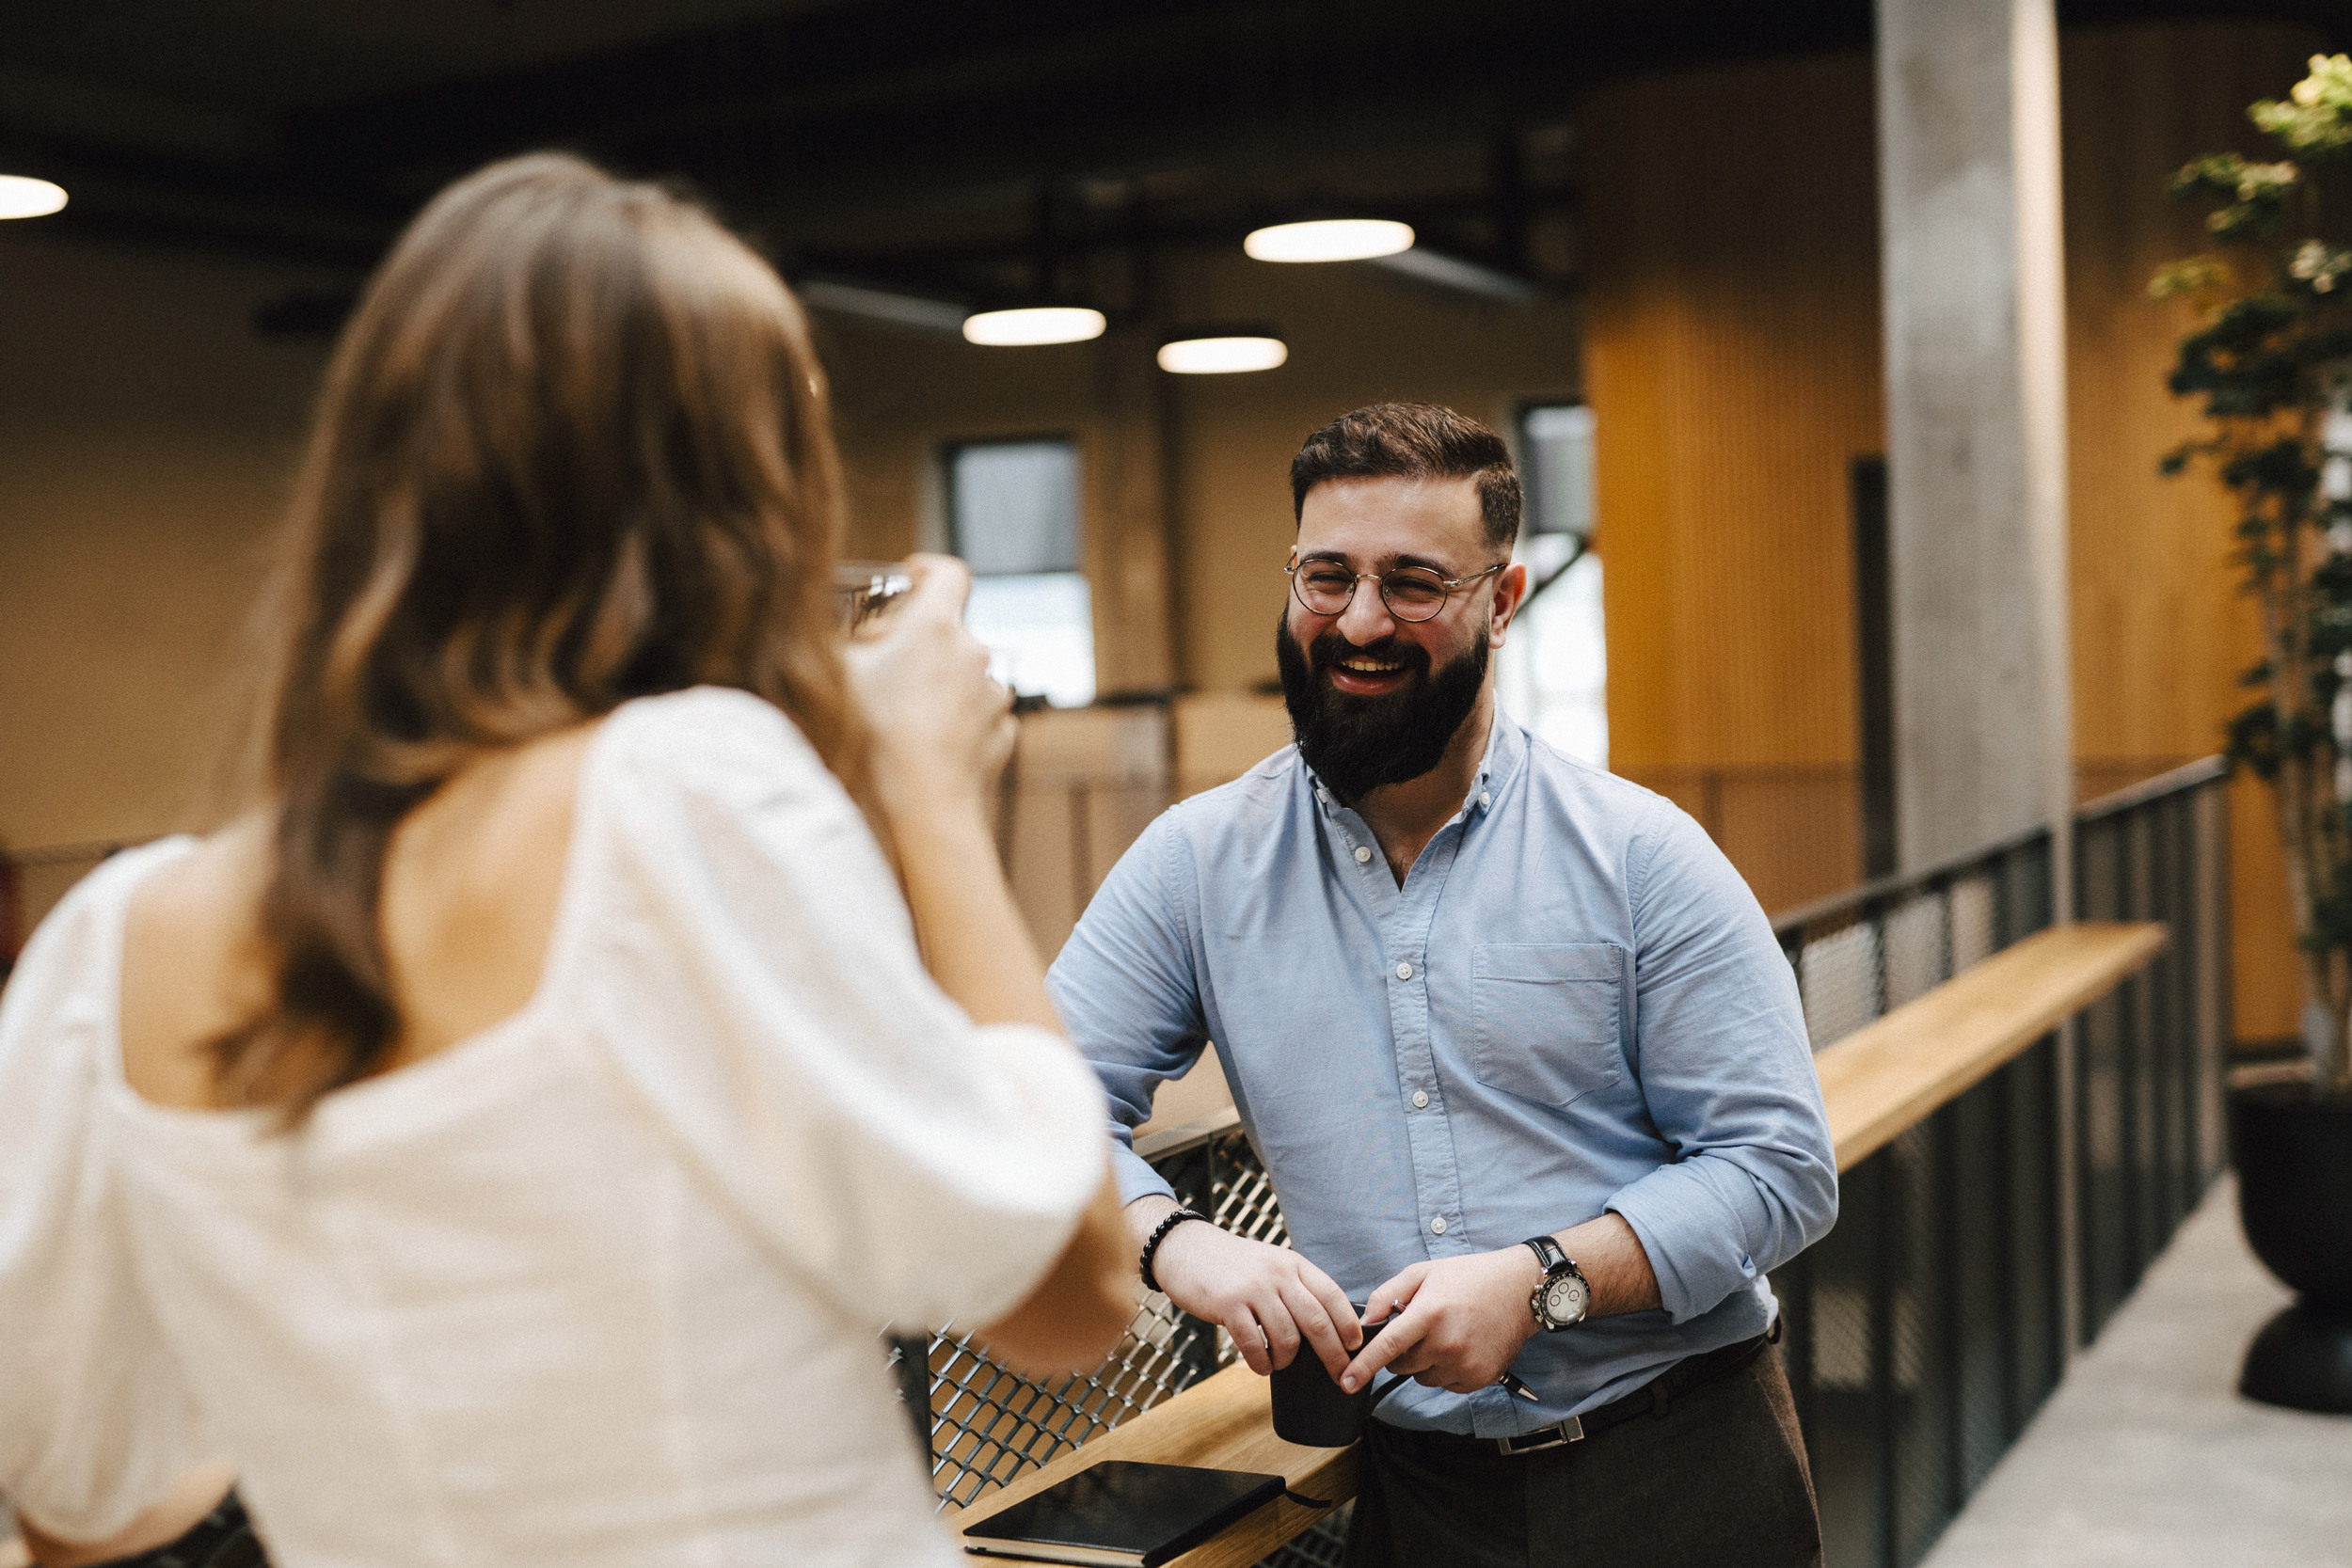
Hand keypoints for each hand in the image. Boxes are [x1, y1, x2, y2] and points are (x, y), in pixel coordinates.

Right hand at [843, 555, 1015, 810]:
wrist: (922, 804)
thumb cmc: (875, 737)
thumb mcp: (838, 675)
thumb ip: (839, 642)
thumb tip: (838, 635)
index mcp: (937, 626)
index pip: (948, 573)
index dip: (929, 569)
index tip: (912, 577)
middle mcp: (974, 652)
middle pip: (948, 631)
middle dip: (918, 643)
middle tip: (883, 668)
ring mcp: (994, 694)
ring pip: (964, 676)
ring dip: (939, 685)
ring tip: (903, 717)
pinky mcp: (1002, 731)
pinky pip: (978, 715)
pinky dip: (957, 721)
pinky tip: (927, 743)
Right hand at [1148, 1219, 1362, 1378]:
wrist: (1184, 1248)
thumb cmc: (1231, 1264)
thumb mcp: (1270, 1262)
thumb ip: (1294, 1286)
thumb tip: (1324, 1325)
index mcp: (1292, 1263)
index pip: (1331, 1294)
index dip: (1348, 1323)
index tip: (1356, 1346)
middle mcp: (1277, 1274)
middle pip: (1317, 1321)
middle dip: (1333, 1354)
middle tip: (1340, 1375)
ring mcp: (1253, 1289)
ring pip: (1287, 1338)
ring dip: (1288, 1360)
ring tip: (1280, 1363)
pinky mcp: (1228, 1305)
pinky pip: (1254, 1345)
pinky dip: (1261, 1363)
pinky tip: (1260, 1365)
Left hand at [1341, 1245, 1542, 1394]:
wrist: (1520, 1289)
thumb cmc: (1469, 1277)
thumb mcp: (1423, 1272)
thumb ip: (1388, 1294)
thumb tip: (1364, 1322)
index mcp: (1430, 1312)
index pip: (1388, 1346)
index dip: (1364, 1366)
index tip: (1346, 1382)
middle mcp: (1448, 1342)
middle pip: (1402, 1365)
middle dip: (1402, 1351)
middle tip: (1422, 1327)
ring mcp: (1465, 1363)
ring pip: (1423, 1377)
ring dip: (1425, 1362)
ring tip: (1447, 1333)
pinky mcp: (1479, 1378)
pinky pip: (1446, 1384)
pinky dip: (1446, 1370)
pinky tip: (1462, 1345)